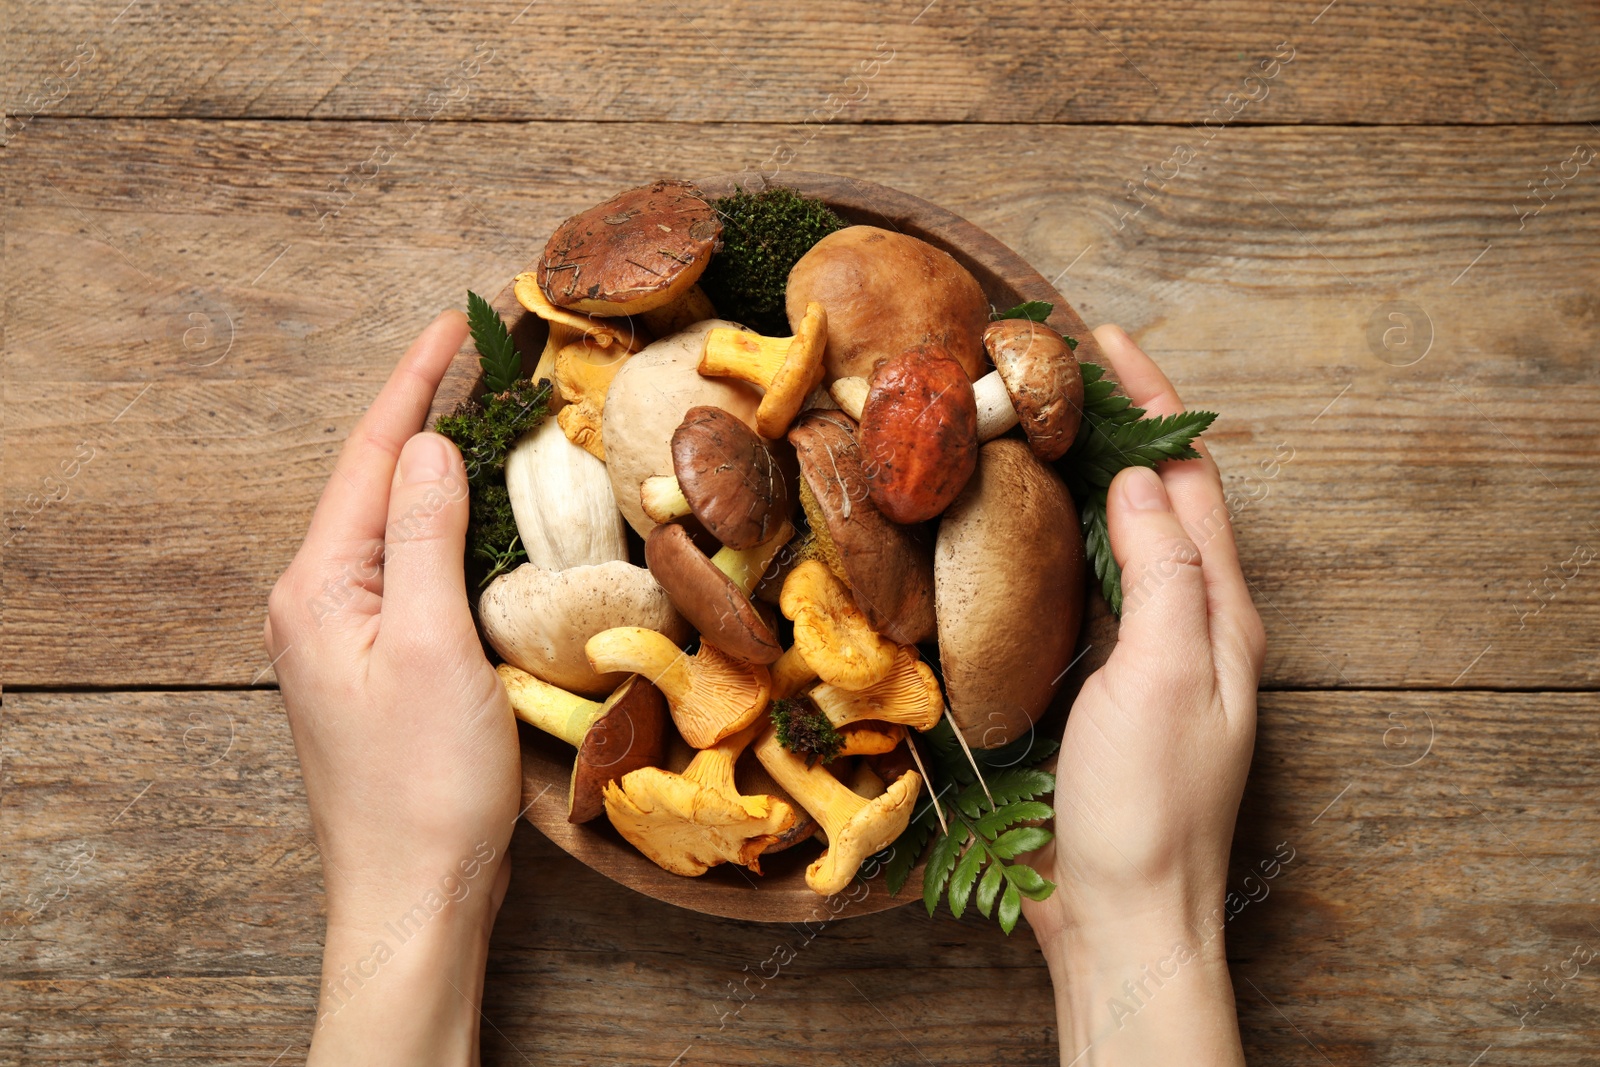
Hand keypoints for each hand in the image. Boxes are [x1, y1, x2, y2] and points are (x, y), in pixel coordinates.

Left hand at [264, 311, 521, 1066]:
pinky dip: (449, 525)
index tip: (459, 318)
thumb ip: (425, 536)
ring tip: (491, 410)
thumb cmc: (422, 783)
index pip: (371, 454)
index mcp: (318, 585)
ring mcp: (344, 635)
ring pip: (395, 524)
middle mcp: (317, 600)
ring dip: (441, 466)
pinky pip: (410, 568)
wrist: (411, 892)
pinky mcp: (377, 664)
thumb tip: (434, 445)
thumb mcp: (432, 645)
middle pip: (376, 480)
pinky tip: (483, 514)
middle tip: (487, 351)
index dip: (416, 381)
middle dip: (428, 410)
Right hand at [1023, 325, 1265, 1065]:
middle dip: (1112, 427)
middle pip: (1154, 498)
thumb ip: (1164, 572)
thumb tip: (1141, 478)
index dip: (1152, 404)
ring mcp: (1137, 657)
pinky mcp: (1089, 687)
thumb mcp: (1168, 677)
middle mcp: (1185, 624)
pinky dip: (1045, 541)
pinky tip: (1005, 530)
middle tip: (1048, 370)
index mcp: (1220, 612)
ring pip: (1110, 541)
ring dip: (1076, 477)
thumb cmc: (1148, 809)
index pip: (1190, 479)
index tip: (1101, 339)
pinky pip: (1072, 591)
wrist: (1117, 919)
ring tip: (1023, 426)